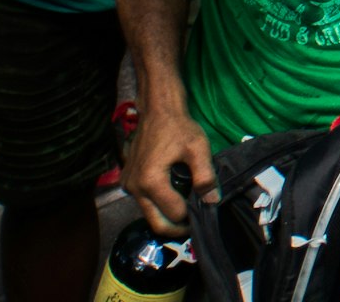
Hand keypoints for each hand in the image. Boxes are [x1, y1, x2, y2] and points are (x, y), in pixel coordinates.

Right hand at [124, 104, 220, 232]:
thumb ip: (205, 177)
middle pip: (156, 223)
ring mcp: (128, 185)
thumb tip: (212, 201)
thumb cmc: (179, 127)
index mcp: (151, 182)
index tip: (205, 208)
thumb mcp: (198, 149)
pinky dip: (158, 203)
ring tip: (187, 205)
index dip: (192, 215)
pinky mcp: (127, 181)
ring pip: (149, 213)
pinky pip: (144, 201)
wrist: (157, 110)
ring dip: (167, 215)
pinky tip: (174, 194)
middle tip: (195, 221)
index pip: (174, 213)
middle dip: (177, 227)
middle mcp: (134, 188)